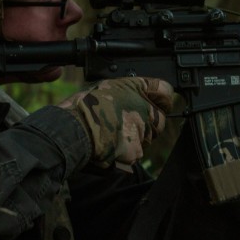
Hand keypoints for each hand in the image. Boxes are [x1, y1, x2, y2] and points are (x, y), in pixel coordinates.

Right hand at [59, 77, 173, 167]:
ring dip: (137, 137)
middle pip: (160, 117)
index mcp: (135, 87)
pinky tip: (113, 146)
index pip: (164, 89)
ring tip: (116, 135)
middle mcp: (143, 106)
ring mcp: (142, 129)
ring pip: (148, 136)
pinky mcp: (136, 149)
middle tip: (130, 123)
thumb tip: (132, 95)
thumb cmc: (83, 107)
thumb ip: (125, 91)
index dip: (162, 97)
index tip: (160, 101)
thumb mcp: (105, 87)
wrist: (74, 130)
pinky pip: (137, 152)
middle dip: (150, 122)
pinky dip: (127, 152)